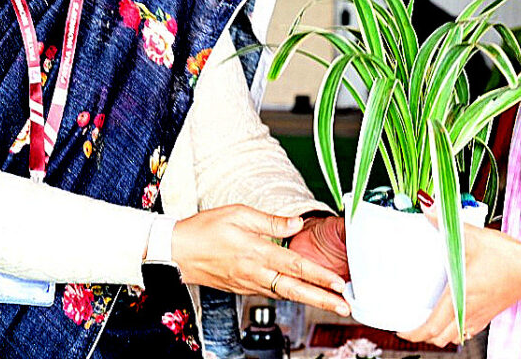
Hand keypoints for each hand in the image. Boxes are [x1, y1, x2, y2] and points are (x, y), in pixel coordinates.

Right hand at [172, 204, 349, 315]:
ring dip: (310, 299)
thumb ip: (271, 221)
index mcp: (256, 252)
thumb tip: (296, 223)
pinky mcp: (242, 288)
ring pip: (285, 294)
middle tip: (345, 306)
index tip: (338, 283)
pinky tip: (303, 293)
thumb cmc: (204, 229)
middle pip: (295, 290)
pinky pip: (271, 293)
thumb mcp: (239, 213)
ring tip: (331, 302)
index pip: (295, 266)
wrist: (175, 252)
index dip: (319, 276)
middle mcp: (255, 273)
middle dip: (323, 299)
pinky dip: (290, 295)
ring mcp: (248, 283)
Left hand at [397, 203, 520, 346]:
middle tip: (410, 322)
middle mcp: (468, 311)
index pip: (432, 327)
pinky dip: (454, 330)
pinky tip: (451, 316)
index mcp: (460, 296)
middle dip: (422, 335)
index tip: (401, 329)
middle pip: (439, 338)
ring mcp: (479, 316)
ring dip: (438, 334)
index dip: (413, 333)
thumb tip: (428, 209)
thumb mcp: (474, 236)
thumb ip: (447, 223)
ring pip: (453, 338)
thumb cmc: (508, 256)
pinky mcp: (488, 315)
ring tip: (427, 320)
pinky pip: (466, 332)